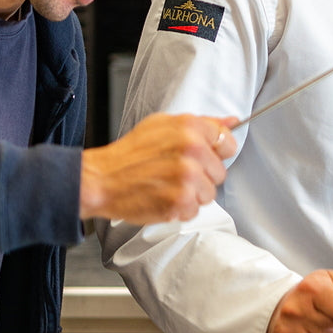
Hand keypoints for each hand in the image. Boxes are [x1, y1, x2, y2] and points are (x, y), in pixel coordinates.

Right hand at [80, 113, 238, 222]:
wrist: (100, 179)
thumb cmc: (130, 154)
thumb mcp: (163, 125)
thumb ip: (202, 123)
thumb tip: (232, 122)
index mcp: (189, 127)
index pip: (228, 142)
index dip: (217, 153)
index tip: (203, 157)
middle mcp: (192, 150)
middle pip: (220, 172)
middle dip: (202, 176)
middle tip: (175, 173)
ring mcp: (187, 177)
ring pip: (210, 193)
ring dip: (192, 194)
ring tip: (167, 185)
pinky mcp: (180, 201)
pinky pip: (195, 210)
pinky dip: (180, 209)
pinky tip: (162, 197)